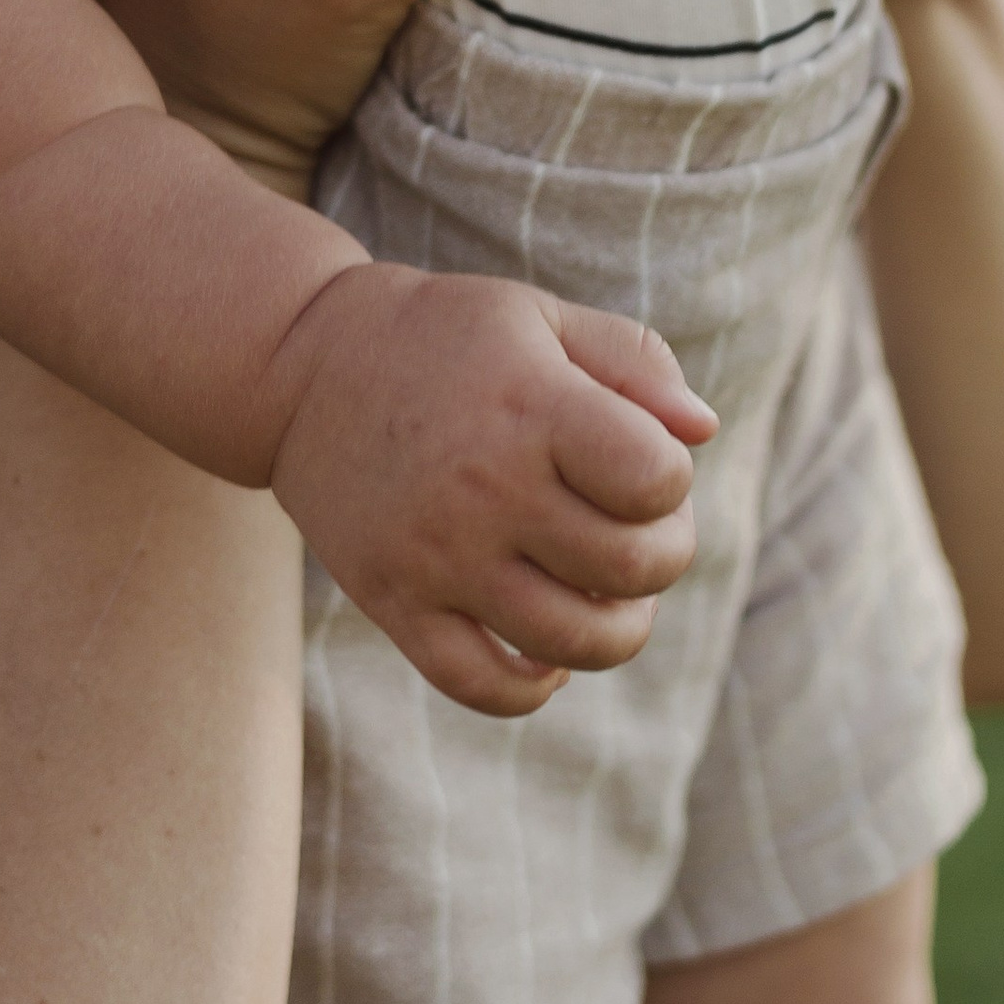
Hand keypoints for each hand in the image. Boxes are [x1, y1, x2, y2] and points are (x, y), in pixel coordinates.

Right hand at [264, 267, 716, 717]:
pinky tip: (546, 653)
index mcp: (532, 408)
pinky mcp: (395, 604)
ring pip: (572, 643)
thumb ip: (634, 361)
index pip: (655, 480)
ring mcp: (437, 557)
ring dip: (618, 629)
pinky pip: (483, 686)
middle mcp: (485, 490)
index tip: (644, 463)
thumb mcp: (540, 317)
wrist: (300, 369)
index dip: (672, 479)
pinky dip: (533, 686)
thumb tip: (702, 432)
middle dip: (664, 554)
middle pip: (630, 569)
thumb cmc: (442, 337)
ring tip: (607, 593)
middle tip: (638, 528)